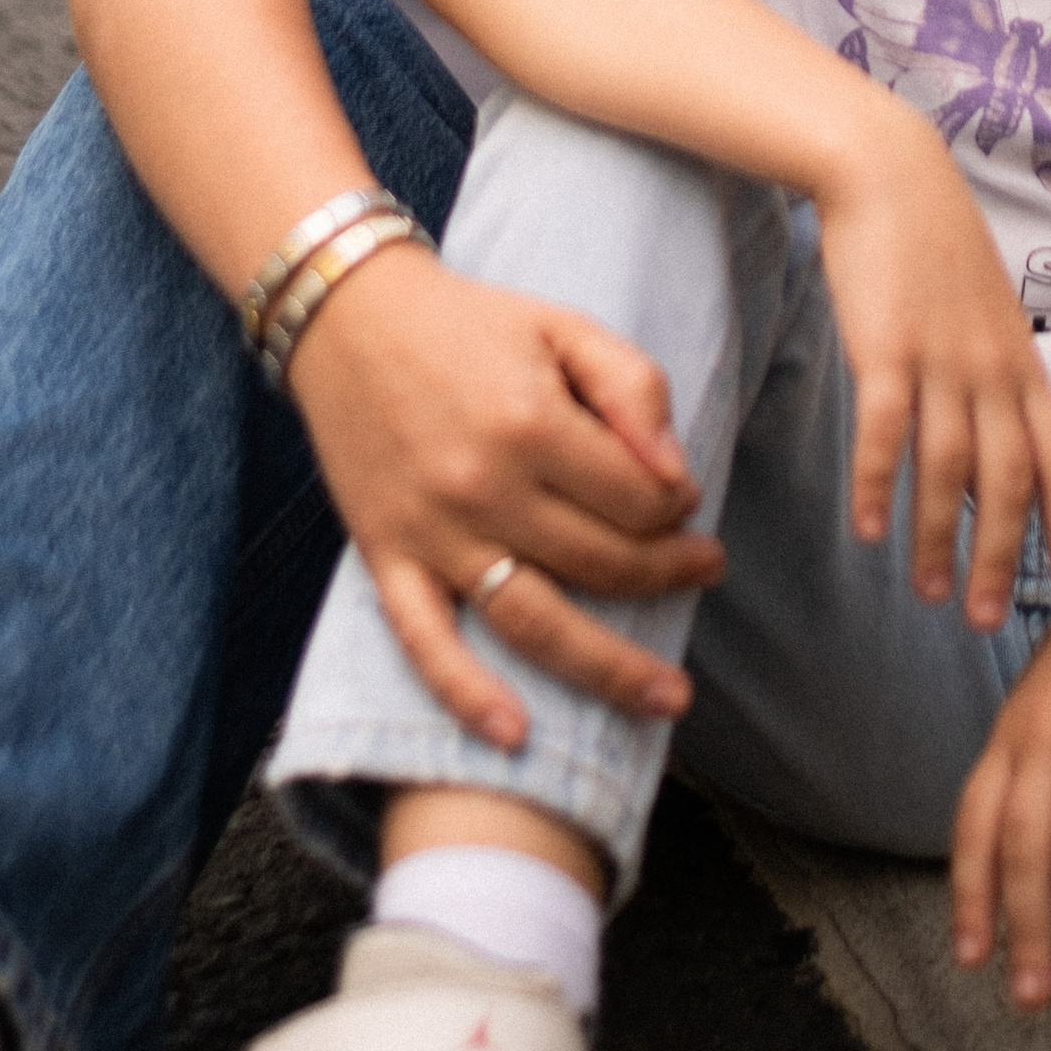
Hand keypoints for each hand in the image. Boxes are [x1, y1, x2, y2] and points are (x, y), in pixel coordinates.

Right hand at [287, 240, 724, 749]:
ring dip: (608, 670)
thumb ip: (631, 387)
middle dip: (668, 576)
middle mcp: (483, 487)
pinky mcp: (385, 555)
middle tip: (704, 572)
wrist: (346, 316)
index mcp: (530, 421)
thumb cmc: (468, 323)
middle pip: (601, 564)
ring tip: (669, 698)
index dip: (676, 507)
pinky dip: (465, 694)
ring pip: (533, 622)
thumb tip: (677, 476)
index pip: (637, 499)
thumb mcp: (562, 327)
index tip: (682, 500)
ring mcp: (433, 531)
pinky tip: (514, 734)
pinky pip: (425, 641)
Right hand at [814, 134, 1050, 629]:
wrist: (891, 174)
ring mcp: (940, 358)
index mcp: (1020, 365)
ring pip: (949, 468)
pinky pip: (886, 430)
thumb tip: (983, 463)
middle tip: (990, 622)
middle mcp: (991, 369)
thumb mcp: (983, 318)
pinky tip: (867, 529)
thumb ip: (992, 387)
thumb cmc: (933, 249)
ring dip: (939, 538)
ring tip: (930, 595)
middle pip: (1009, 482)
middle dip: (1005, 558)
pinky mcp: (885, 346)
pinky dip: (879, 484)